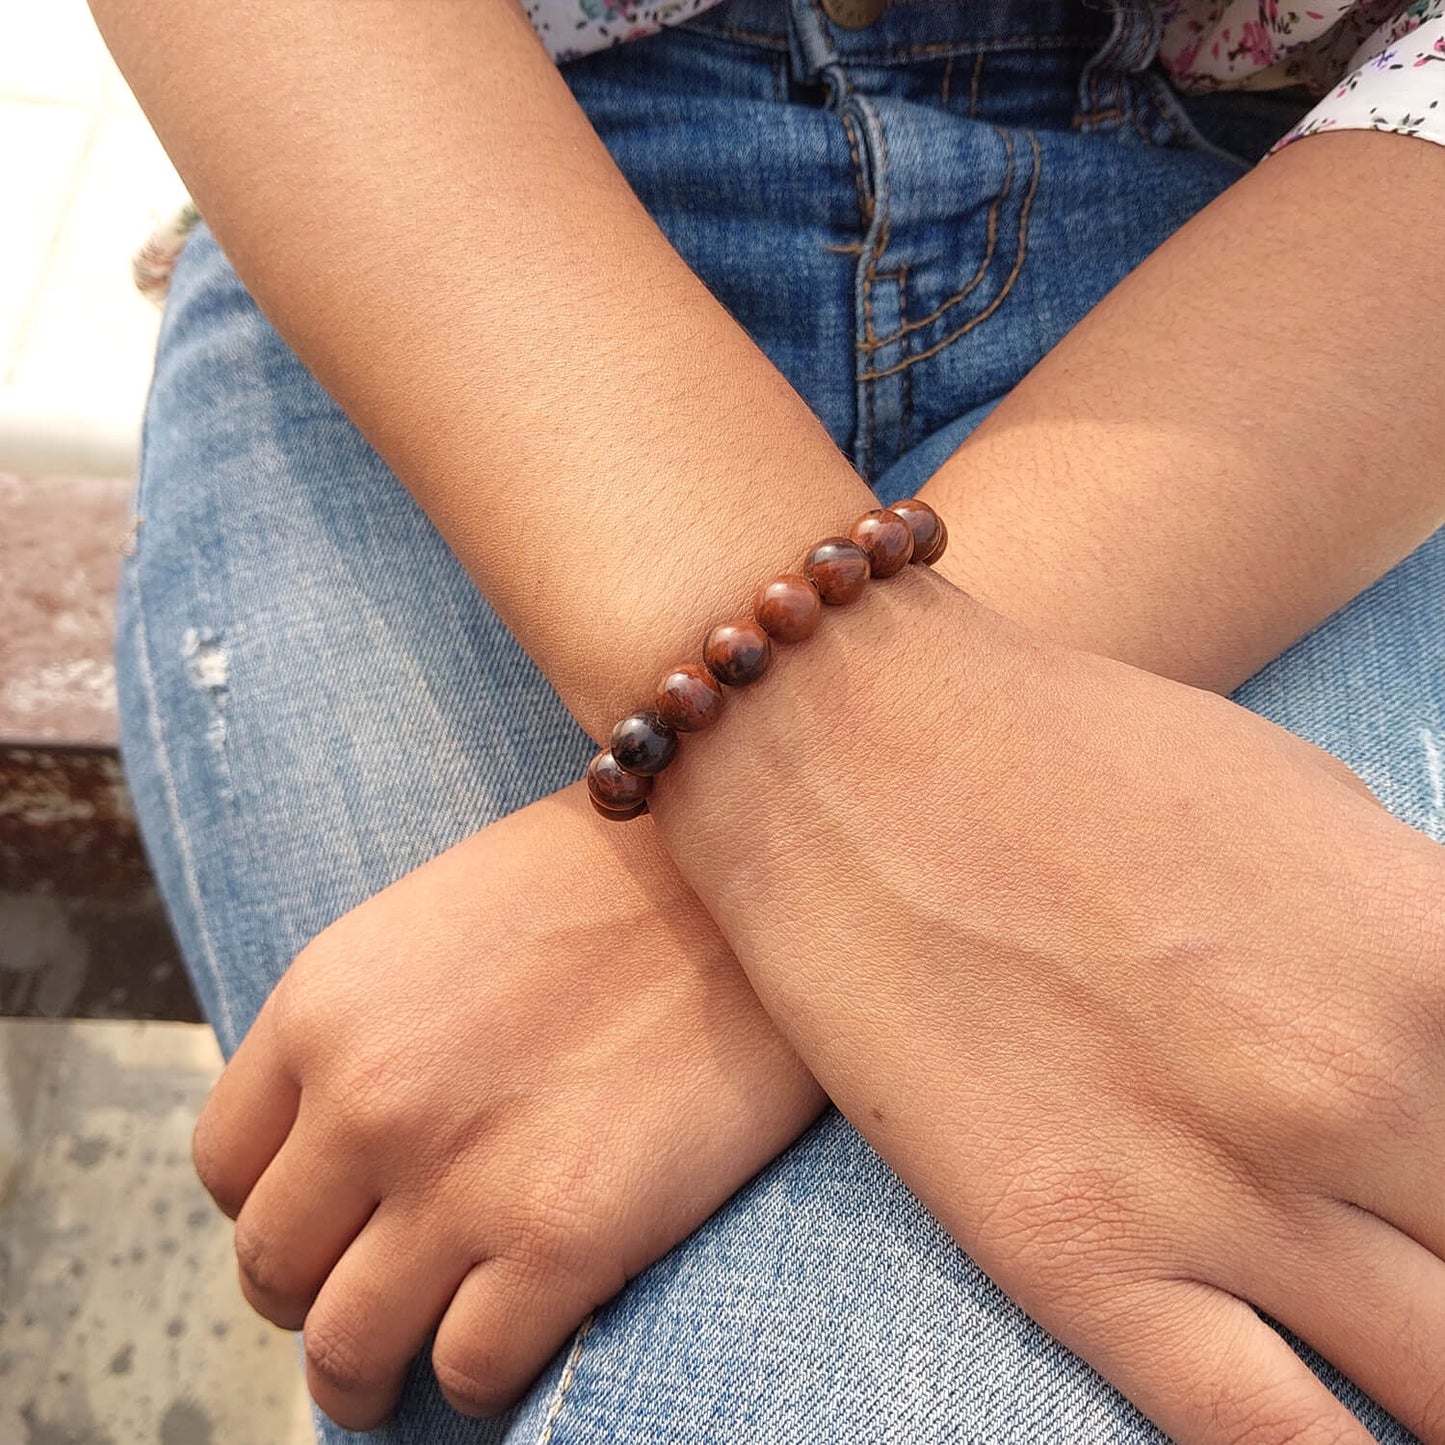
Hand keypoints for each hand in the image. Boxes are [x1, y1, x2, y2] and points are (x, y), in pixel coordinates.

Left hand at [190, 786, 821, 1428]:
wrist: (747, 875)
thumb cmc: (609, 882)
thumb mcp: (438, 917)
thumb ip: (368, 1026)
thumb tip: (344, 1138)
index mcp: (325, 1004)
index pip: (226, 1166)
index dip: (274, 1207)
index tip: (329, 1220)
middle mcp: (368, 1098)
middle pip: (274, 1269)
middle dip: (314, 1297)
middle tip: (370, 1296)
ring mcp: (460, 1176)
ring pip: (348, 1352)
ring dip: (371, 1375)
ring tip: (411, 1367)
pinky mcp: (566, 1239)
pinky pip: (470, 1372)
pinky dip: (481, 1375)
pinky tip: (519, 1332)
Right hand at [650, 566, 1444, 1444]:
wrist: (852, 746)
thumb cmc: (1073, 752)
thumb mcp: (1315, 811)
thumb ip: (1424, 966)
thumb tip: (1442, 1064)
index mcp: (1434, 959)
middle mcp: (1356, 1090)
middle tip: (1422, 1255)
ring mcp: (1217, 1187)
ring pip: (1436, 1399)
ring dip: (1436, 1393)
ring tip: (1404, 1364)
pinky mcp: (1077, 1255)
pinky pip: (1272, 1444)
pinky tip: (1343, 1434)